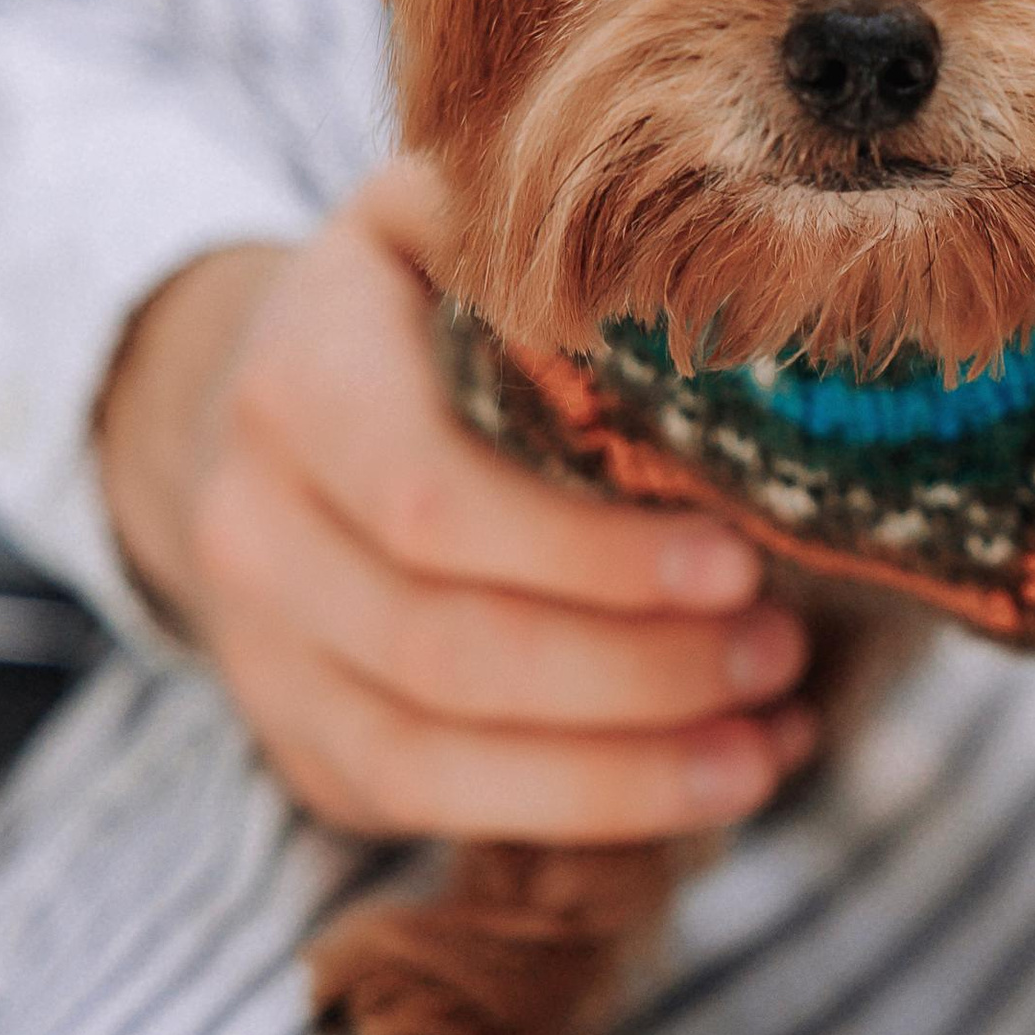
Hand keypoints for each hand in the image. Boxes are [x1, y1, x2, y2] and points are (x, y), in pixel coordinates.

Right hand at [94, 161, 813, 841]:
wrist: (266, 400)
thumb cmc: (425, 303)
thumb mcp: (460, 222)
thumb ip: (547, 246)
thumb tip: (728, 270)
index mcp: (300, 377)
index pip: (432, 501)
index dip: (590, 555)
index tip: (740, 561)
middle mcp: (252, 526)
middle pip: (444, 645)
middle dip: (633, 672)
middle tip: (781, 650)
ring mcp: (262, 652)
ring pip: (431, 756)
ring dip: (622, 771)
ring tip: (772, 743)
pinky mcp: (305, 745)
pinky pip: (432, 808)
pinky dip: (583, 811)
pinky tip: (718, 778)